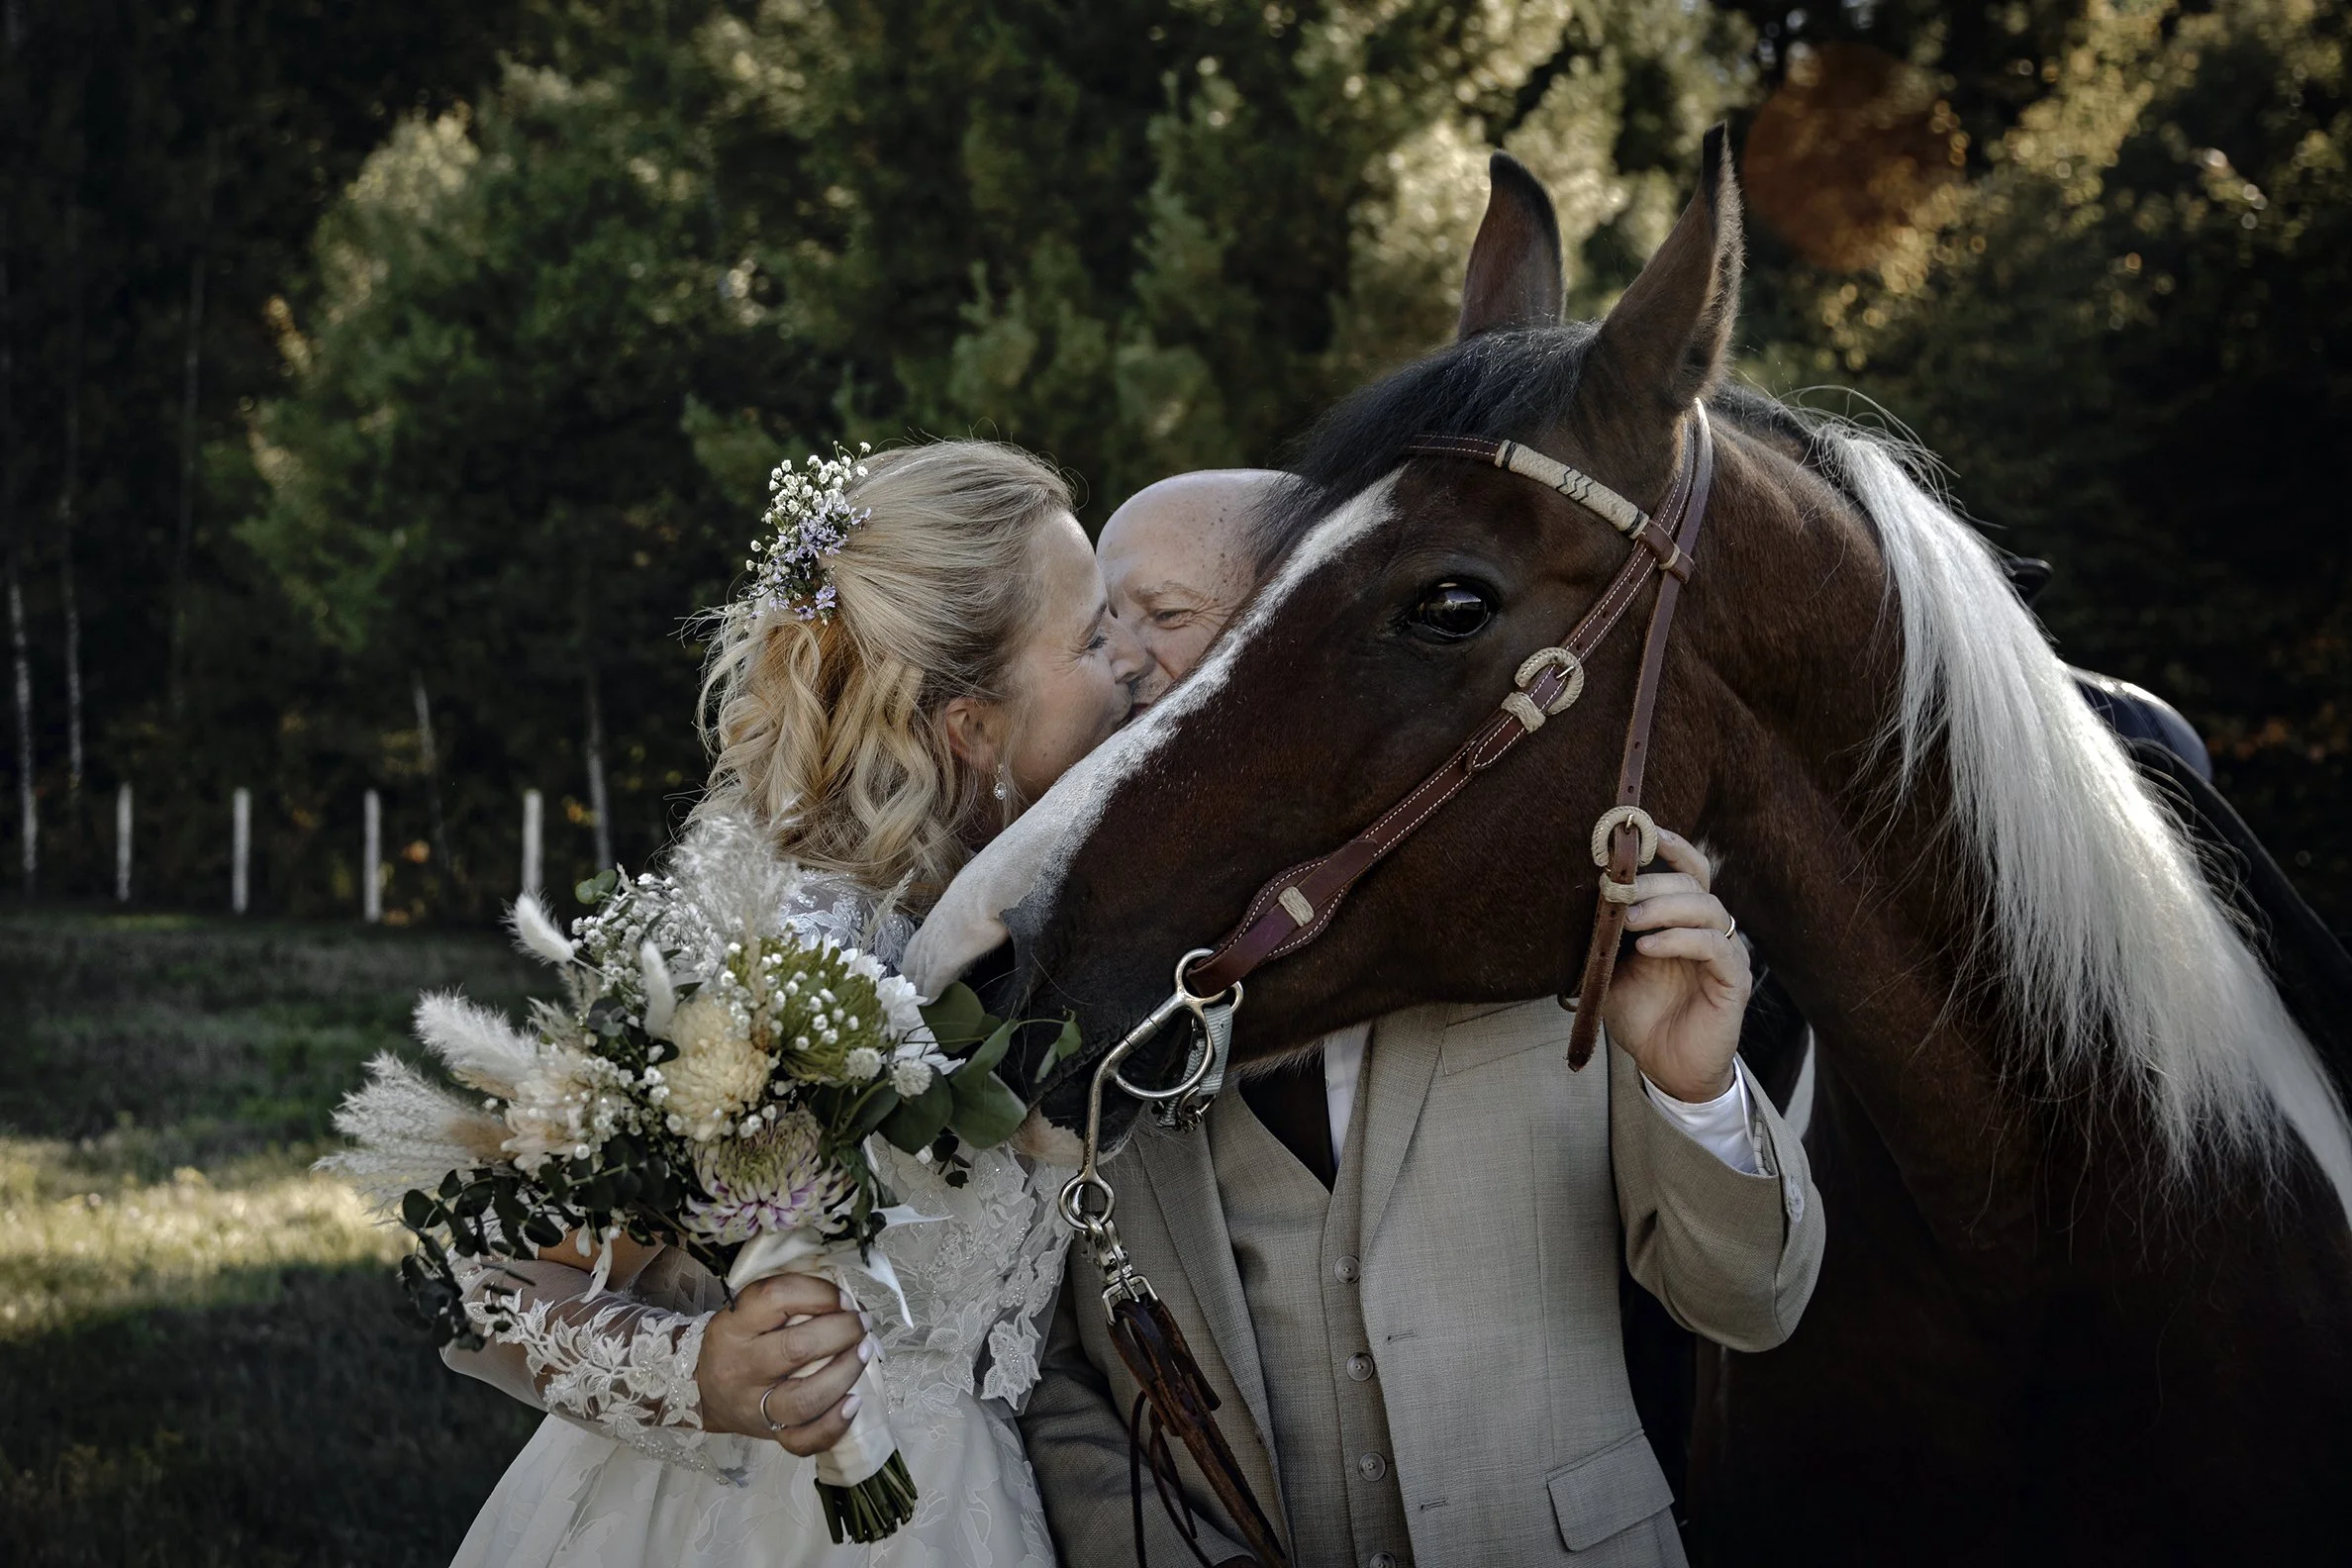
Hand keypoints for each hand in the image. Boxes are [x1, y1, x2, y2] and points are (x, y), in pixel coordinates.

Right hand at [695, 1273, 874, 1454]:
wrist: (704, 1391)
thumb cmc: (738, 1342)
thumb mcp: (747, 1312)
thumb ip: (790, 1302)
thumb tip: (850, 1303)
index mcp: (733, 1326)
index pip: (776, 1298)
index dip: (819, 1294)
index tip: (843, 1297)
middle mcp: (742, 1367)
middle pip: (796, 1349)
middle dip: (841, 1332)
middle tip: (861, 1323)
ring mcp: (755, 1407)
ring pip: (804, 1399)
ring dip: (844, 1373)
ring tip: (864, 1352)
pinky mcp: (770, 1435)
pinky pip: (803, 1440)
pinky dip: (834, 1424)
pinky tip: (853, 1402)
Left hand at [1601, 828, 1749, 1102]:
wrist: (1666, 1068)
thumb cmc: (1641, 1015)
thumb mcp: (1611, 969)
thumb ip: (1604, 935)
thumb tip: (1574, 898)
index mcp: (1683, 920)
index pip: (1688, 869)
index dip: (1671, 846)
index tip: (1642, 831)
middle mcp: (1709, 930)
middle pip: (1694, 883)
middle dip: (1653, 881)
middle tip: (1617, 889)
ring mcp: (1725, 954)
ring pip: (1708, 909)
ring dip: (1665, 908)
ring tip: (1630, 920)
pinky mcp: (1734, 981)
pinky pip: (1714, 947)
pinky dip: (1680, 940)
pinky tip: (1648, 948)